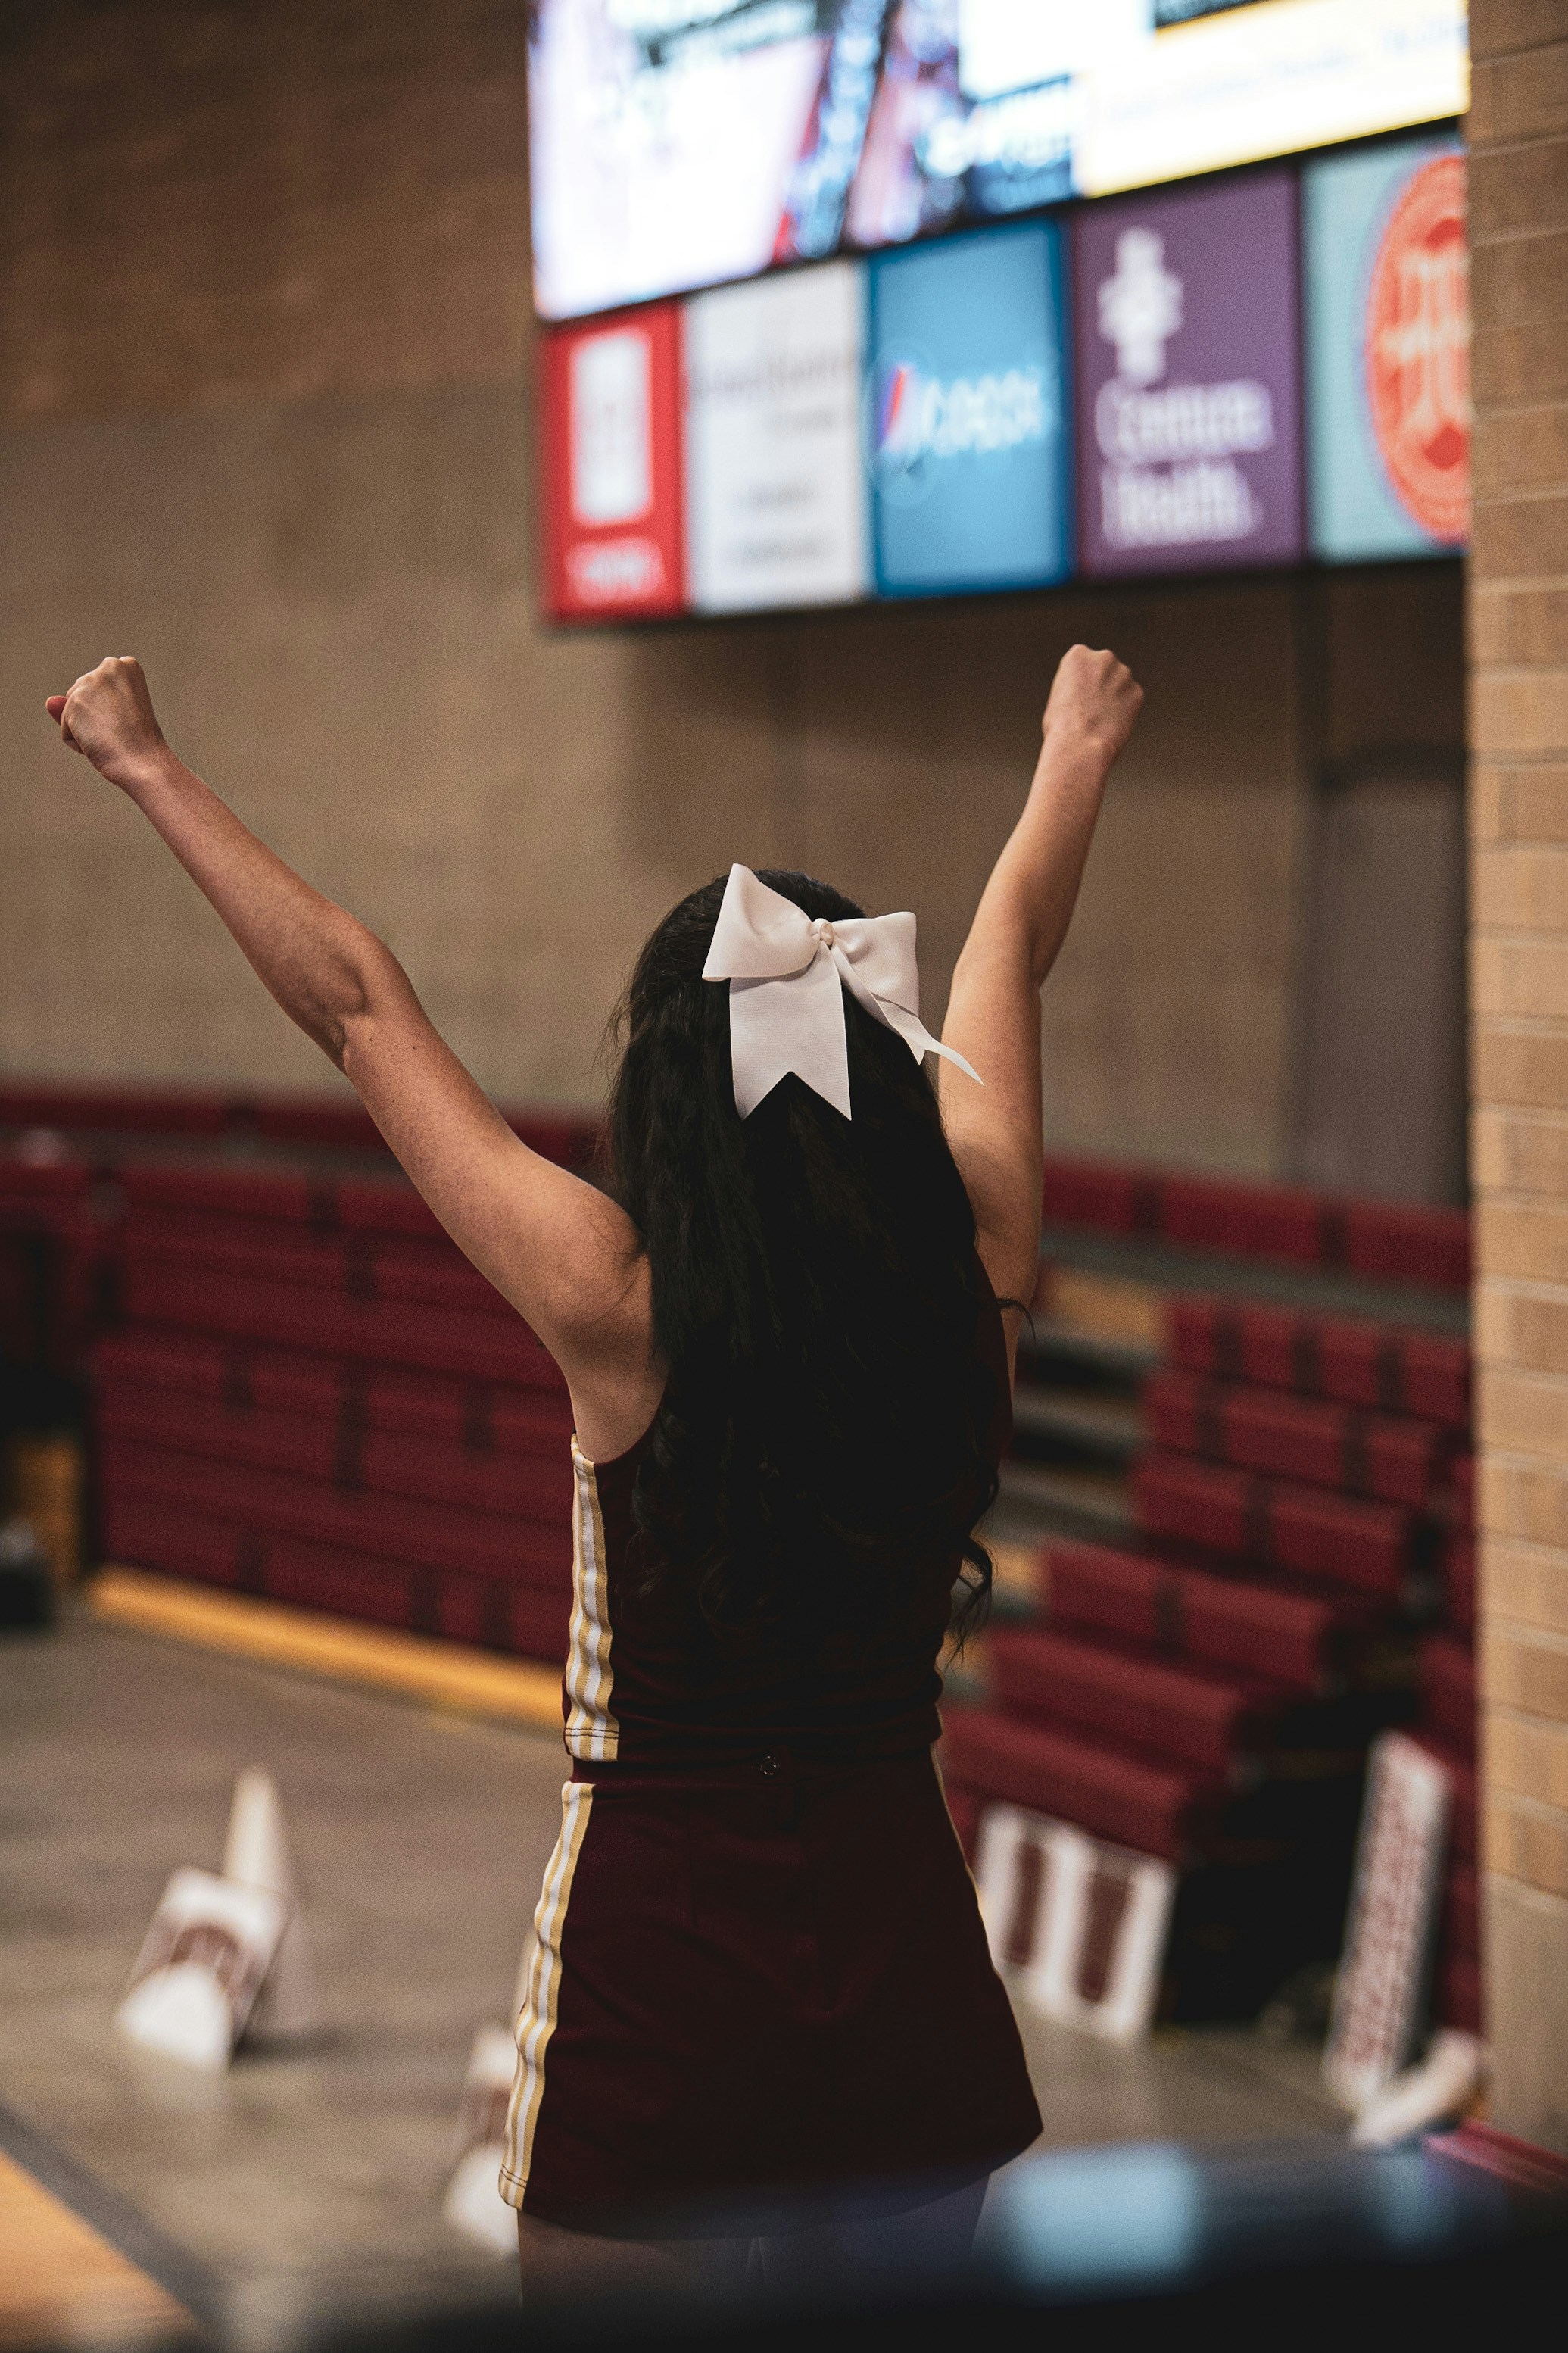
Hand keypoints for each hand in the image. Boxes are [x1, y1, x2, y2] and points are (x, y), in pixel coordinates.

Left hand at [46, 656, 170, 791]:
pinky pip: (66, 731)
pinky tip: (99, 743)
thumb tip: (50, 701)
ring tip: (112, 736)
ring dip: (87, 731)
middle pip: (83, 696)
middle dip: (97, 718)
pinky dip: (78, 743)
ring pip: (73, 712)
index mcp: (127, 665)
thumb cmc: (137, 744)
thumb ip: (82, 703)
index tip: (132, 719)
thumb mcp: (115, 715)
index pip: (100, 689)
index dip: (114, 711)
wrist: (143, 762)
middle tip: (122, 730)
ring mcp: (91, 682)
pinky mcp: (75, 701)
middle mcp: (109, 666)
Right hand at [1041, 644, 1142, 763]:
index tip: (1079, 696)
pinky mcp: (1137, 691)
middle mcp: (1103, 658)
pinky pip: (1132, 700)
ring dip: (1114, 698)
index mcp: (1078, 655)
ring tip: (1101, 720)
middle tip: (1092, 708)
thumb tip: (1086, 694)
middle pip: (1104, 670)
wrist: (1079, 745)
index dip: (1081, 683)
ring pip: (1120, 684)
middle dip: (1101, 686)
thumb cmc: (1062, 727)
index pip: (1084, 663)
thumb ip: (1075, 685)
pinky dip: (1126, 711)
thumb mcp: (1058, 695)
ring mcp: (1123, 673)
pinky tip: (1112, 724)